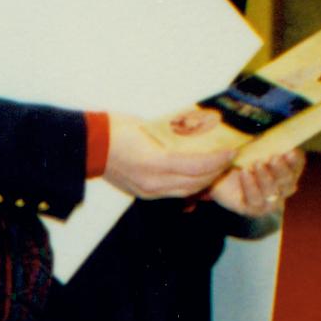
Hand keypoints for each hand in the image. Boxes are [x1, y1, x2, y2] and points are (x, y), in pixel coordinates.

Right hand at [101, 108, 241, 200]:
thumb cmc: (116, 129)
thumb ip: (171, 136)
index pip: (195, 166)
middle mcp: (153, 181)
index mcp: (154, 162)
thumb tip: (194, 134)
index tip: (231, 150)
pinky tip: (197, 177)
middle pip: (195, 182)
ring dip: (205, 181)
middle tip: (230, 158)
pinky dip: (189, 185)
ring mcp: (148, 191)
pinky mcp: (144, 194)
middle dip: (216, 172)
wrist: (89, 145)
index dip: (216, 160)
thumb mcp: (148, 126)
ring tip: (217, 169)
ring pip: (187, 191)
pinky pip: (174, 192)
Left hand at [209, 146, 303, 216]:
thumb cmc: (237, 155)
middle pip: (288, 181)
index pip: (297, 165)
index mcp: (286, 168)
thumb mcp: (248, 144)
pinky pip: (255, 200)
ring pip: (273, 192)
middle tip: (274, 157)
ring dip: (266, 178)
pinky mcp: (252, 209)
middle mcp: (280, 187)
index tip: (290, 151)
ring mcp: (267, 200)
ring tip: (256, 164)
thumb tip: (256, 142)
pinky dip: (251, 186)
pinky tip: (245, 173)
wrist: (214, 172)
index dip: (296, 160)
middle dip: (282, 170)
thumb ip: (260, 142)